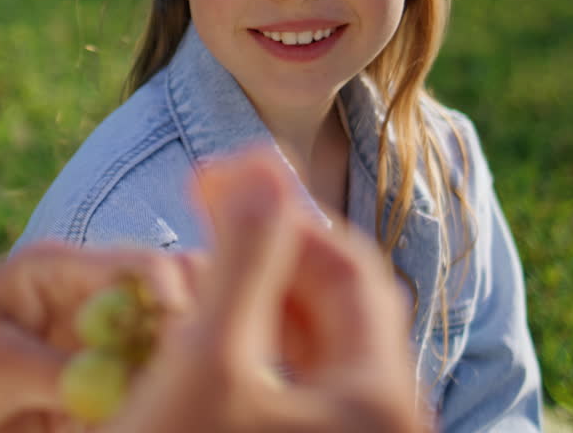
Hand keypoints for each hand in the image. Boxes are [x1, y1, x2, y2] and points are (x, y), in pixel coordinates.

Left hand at [0, 242, 190, 432]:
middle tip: (181, 385)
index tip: (192, 342)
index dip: (179, 300)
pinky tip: (119, 426)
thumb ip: (64, 369)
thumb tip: (135, 382)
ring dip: (157, 393)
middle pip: (165, 321)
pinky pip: (122, 414)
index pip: (145, 270)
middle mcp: (81, 314)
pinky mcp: (75, 413)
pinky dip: (129, 421)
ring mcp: (83, 365)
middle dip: (181, 351)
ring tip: (134, 414)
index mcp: (56, 274)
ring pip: (152, 374)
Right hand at [105, 149, 431, 432]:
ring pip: (310, 347)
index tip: (211, 177)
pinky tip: (198, 335)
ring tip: (192, 268)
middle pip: (334, 305)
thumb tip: (262, 165)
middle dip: (269, 247)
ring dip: (256, 294)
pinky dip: (250, 347)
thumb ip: (244, 257)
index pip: (345, 266)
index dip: (282, 208)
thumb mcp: (208, 364)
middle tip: (202, 205)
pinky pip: (292, 388)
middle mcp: (380, 426)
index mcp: (377, 399)